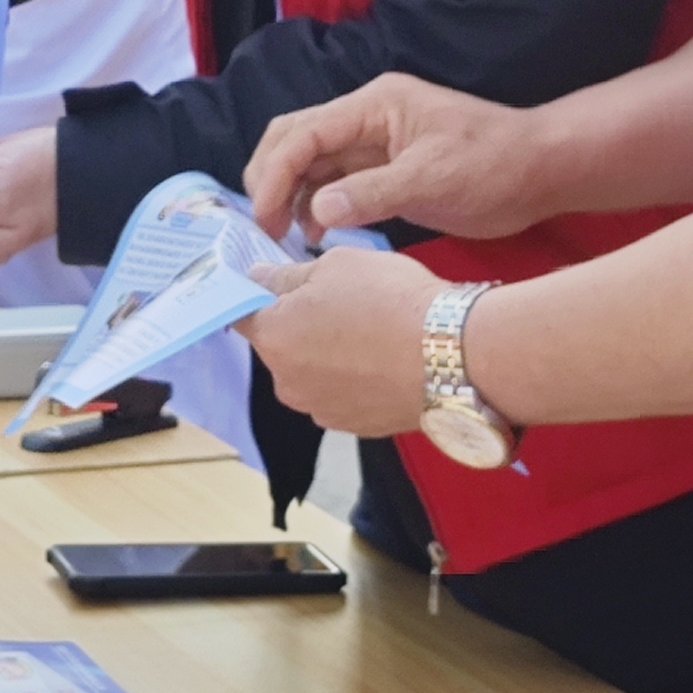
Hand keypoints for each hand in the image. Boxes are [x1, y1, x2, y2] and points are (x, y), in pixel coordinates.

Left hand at [237, 247, 443, 436]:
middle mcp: (286, 382)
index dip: (255, 296)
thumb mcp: (335, 264)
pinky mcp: (354, 428)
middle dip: (299, 325)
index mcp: (272, 338)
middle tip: (341, 301)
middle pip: (279, 346)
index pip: (241, 314)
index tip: (274, 282)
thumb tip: (257, 278)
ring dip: (327, 355)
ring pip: (311, 373)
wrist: (451, 354)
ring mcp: (320, 410)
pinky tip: (384, 360)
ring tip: (370, 332)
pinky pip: (342, 395)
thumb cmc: (388, 299)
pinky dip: (354, 379)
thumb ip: (287, 275)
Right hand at [244, 75, 548, 243]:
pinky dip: (316, 206)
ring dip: (291, 195)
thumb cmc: (495, 167)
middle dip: (271, 180)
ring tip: (285, 238)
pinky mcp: (384, 170)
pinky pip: (334, 183)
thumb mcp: (434, 181)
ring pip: (310, 163)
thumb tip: (317, 213)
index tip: (265, 218)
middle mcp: (366, 119)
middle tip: (266, 228)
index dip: (276, 174)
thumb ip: (372, 193)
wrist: (542, 172)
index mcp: (374, 106)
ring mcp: (374, 145)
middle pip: (295, 140)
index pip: (303, 132)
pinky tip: (316, 236)